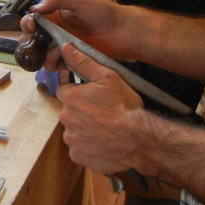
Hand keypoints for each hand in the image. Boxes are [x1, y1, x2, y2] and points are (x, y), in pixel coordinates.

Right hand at [25, 0, 134, 60]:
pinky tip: (62, 58)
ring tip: (55, 50)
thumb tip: (35, 8)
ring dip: (41, 53)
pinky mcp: (70, 60)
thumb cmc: (100, 11)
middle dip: (28, 41)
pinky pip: (54, 65)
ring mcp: (61, 47)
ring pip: (40, 54)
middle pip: (32, 39)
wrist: (121, 31)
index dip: (27, 23)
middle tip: (37, 40)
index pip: (32, 20)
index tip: (31, 24)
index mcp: (54, 15)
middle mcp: (54, 31)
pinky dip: (54, 63)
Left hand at [56, 44, 147, 173]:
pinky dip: (88, 147)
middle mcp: (65, 119)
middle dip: (82, 111)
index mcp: (70, 98)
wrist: (139, 140)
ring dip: (85, 129)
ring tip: (105, 130)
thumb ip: (84, 62)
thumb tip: (65, 47)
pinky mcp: (78, 156)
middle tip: (102, 113)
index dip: (79, 92)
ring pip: (74, 131)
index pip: (65, 91)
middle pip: (69, 111)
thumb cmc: (124, 107)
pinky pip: (79, 149)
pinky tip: (103, 143)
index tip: (93, 97)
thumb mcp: (107, 78)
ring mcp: (71, 140)